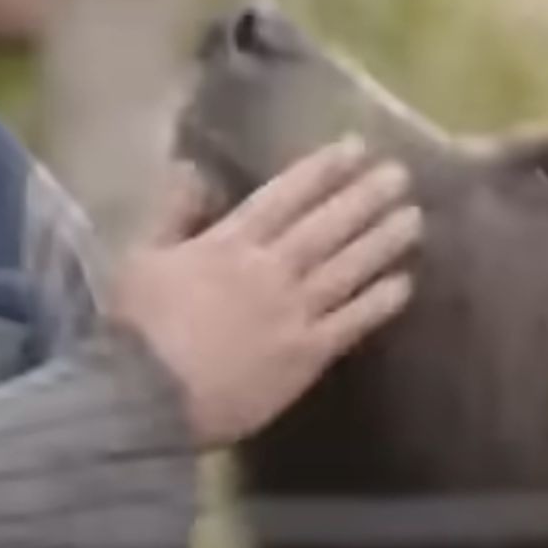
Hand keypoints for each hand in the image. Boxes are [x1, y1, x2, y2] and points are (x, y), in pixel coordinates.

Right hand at [109, 138, 421, 448]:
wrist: (145, 399)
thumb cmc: (134, 329)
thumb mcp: (140, 258)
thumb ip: (171, 214)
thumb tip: (191, 171)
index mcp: (228, 243)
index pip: (284, 196)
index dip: (321, 170)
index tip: (354, 148)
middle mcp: (270, 270)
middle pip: (326, 225)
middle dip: (364, 196)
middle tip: (400, 174)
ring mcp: (293, 313)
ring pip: (347, 268)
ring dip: (382, 240)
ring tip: (414, 217)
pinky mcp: (306, 357)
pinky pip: (351, 323)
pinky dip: (380, 302)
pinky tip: (404, 284)